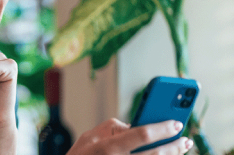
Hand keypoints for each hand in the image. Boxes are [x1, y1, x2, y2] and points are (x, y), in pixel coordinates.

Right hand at [67, 118, 193, 154]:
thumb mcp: (90, 135)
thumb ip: (113, 127)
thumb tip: (135, 126)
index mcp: (107, 146)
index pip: (141, 134)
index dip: (162, 128)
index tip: (176, 123)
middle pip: (155, 153)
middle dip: (174, 145)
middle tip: (185, 138)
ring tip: (181, 148)